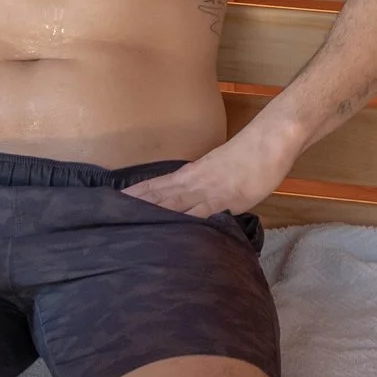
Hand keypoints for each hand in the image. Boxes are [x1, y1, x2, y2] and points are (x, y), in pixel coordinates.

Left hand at [120, 131, 287, 219]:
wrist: (270, 140)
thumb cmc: (250, 153)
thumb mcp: (220, 169)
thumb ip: (205, 185)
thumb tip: (194, 201)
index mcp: (191, 174)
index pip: (155, 186)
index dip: (134, 196)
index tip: (110, 204)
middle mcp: (194, 183)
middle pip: (157, 198)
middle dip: (133, 209)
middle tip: (106, 218)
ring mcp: (208, 193)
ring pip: (172, 207)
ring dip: (151, 218)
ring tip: (126, 227)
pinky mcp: (225, 202)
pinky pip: (200, 217)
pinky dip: (184, 226)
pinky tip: (171, 235)